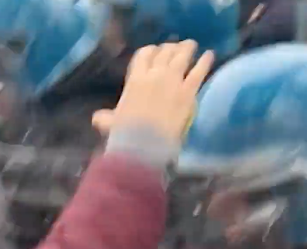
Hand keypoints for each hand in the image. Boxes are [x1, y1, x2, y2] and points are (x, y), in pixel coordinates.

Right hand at [92, 40, 213, 142]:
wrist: (145, 144)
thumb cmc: (126, 134)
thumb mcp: (111, 124)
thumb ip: (106, 118)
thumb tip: (97, 118)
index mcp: (135, 80)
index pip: (143, 56)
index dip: (151, 51)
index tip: (155, 51)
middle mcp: (154, 75)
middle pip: (163, 53)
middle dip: (169, 48)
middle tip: (175, 48)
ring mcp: (172, 82)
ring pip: (181, 58)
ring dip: (186, 49)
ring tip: (191, 45)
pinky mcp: (188, 92)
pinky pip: (198, 72)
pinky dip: (204, 62)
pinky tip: (209, 55)